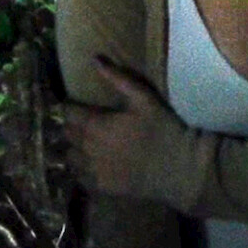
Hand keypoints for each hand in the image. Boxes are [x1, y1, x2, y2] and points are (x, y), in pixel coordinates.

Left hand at [62, 55, 174, 195]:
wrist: (180, 168)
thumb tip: (95, 59)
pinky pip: (80, 177)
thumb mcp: (143, 99)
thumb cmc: (163, 129)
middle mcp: (88, 149)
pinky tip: (92, 163)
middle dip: (71, 126)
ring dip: (73, 148)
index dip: (69, 107)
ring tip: (84, 143)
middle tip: (80, 121)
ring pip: (70, 157)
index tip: (74, 104)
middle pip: (67, 134)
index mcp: (96, 125)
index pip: (68, 113)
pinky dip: (82, 169)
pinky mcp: (101, 187)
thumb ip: (117, 78)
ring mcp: (94, 170)